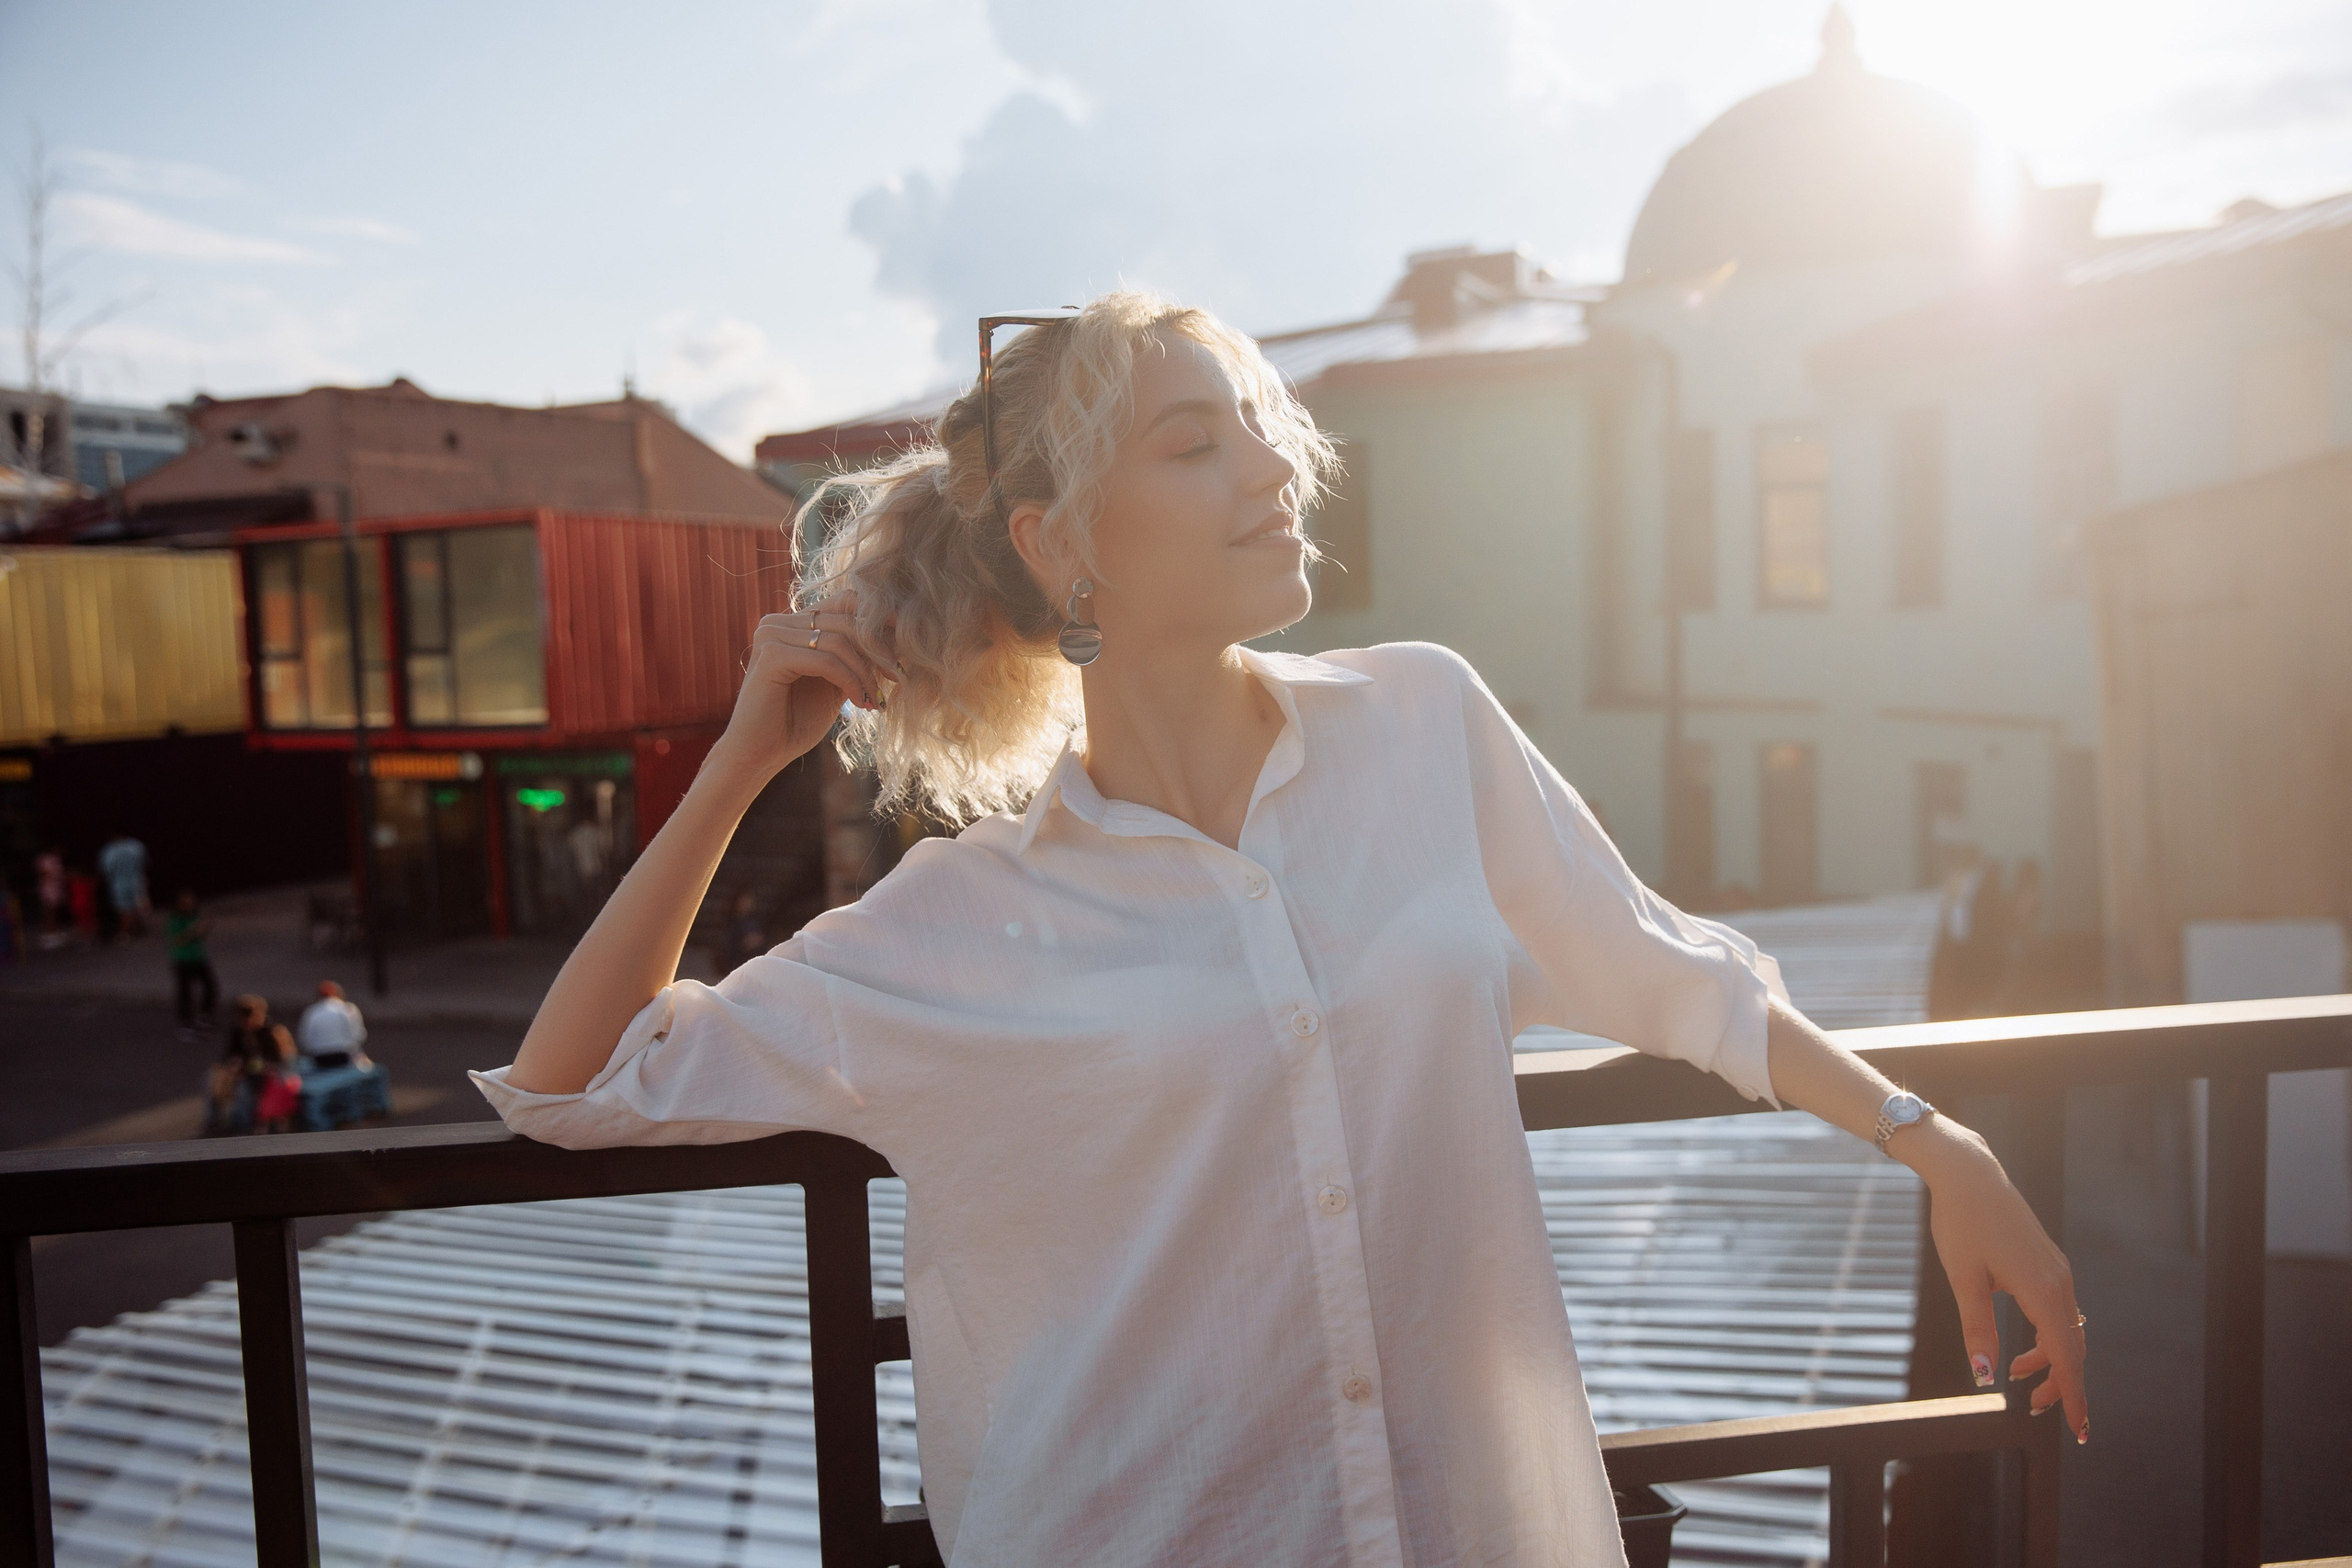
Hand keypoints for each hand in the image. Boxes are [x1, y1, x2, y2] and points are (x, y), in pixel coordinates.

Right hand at [715, 593, 895, 779]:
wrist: (761, 755)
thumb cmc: (797, 721)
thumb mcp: (837, 682)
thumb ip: (858, 658)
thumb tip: (900, 638)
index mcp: (793, 622)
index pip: (845, 602)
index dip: (879, 619)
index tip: (906, 646)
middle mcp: (779, 621)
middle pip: (846, 618)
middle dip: (878, 649)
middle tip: (898, 677)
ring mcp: (771, 635)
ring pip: (839, 640)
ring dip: (866, 672)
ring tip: (876, 699)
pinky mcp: (771, 656)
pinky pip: (826, 661)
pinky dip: (850, 681)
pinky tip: (861, 703)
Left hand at [1915, 1125, 2089, 1442]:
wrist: (1969, 1174)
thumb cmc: (1960, 1223)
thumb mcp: (1963, 1280)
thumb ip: (1976, 1330)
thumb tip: (1986, 1378)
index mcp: (2042, 1290)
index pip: (2066, 1357)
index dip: (2073, 1396)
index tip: (2079, 1431)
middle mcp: (2059, 1282)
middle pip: (2073, 1348)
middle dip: (2060, 1384)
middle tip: (2032, 1407)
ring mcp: (2058, 1272)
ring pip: (2067, 1330)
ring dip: (2050, 1359)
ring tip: (2017, 1374)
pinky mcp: (2050, 1264)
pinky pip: (2059, 1311)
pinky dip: (2048, 1335)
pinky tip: (2022, 1344)